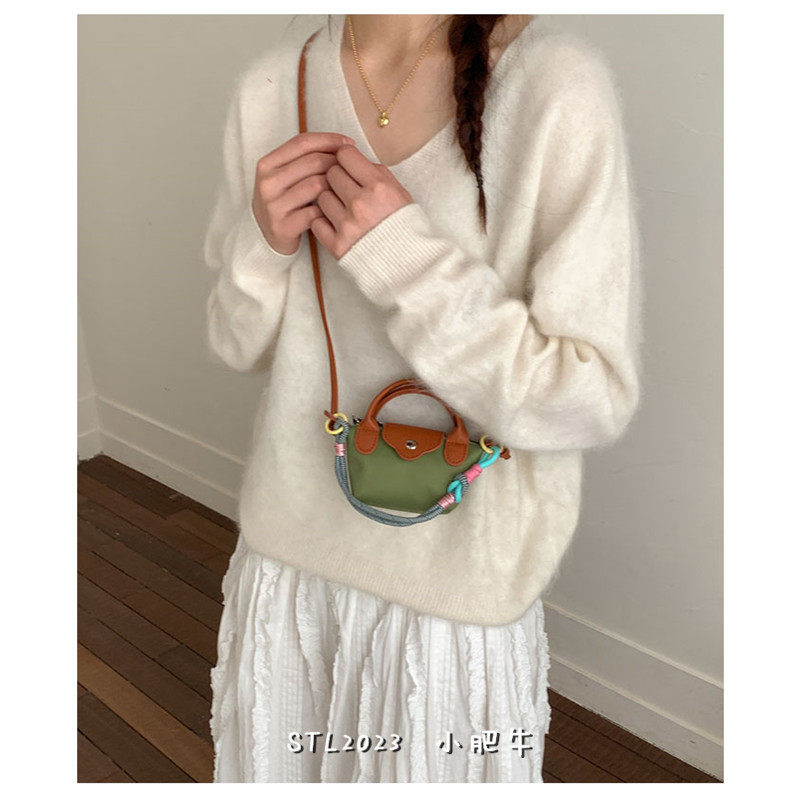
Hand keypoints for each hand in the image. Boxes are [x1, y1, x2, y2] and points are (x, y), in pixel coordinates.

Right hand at [252, 131, 355, 255]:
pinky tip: (334, 212)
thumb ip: (306, 158)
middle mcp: (267, 183)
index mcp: (267, 164)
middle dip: (336, 163)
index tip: (348, 143)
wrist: (268, 237)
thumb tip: (345, 145)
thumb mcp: (287, 175)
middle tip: (351, 170)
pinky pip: (315, 212)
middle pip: (312, 162)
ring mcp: (273, 206)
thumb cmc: (286, 202)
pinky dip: (329, 210)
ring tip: (344, 191)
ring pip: (316, 185)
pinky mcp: (282, 227)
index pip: (302, 142)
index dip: (329, 139)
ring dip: (335, 187)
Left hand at [311, 145, 413, 258]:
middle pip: (331, 173)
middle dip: (338, 179)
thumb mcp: (401, 193)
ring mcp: (347, 225)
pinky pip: (316, 222)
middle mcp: (361, 203)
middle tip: (347, 190)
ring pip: (321, 196)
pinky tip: (336, 225)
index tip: (349, 166)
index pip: (345, 155)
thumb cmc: (406, 228)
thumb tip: (355, 159)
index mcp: (379, 187)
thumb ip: (378, 174)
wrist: (409, 264)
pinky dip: (324, 222)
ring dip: (330, 200)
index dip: (346, 159)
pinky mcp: (337, 245)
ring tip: (344, 210)